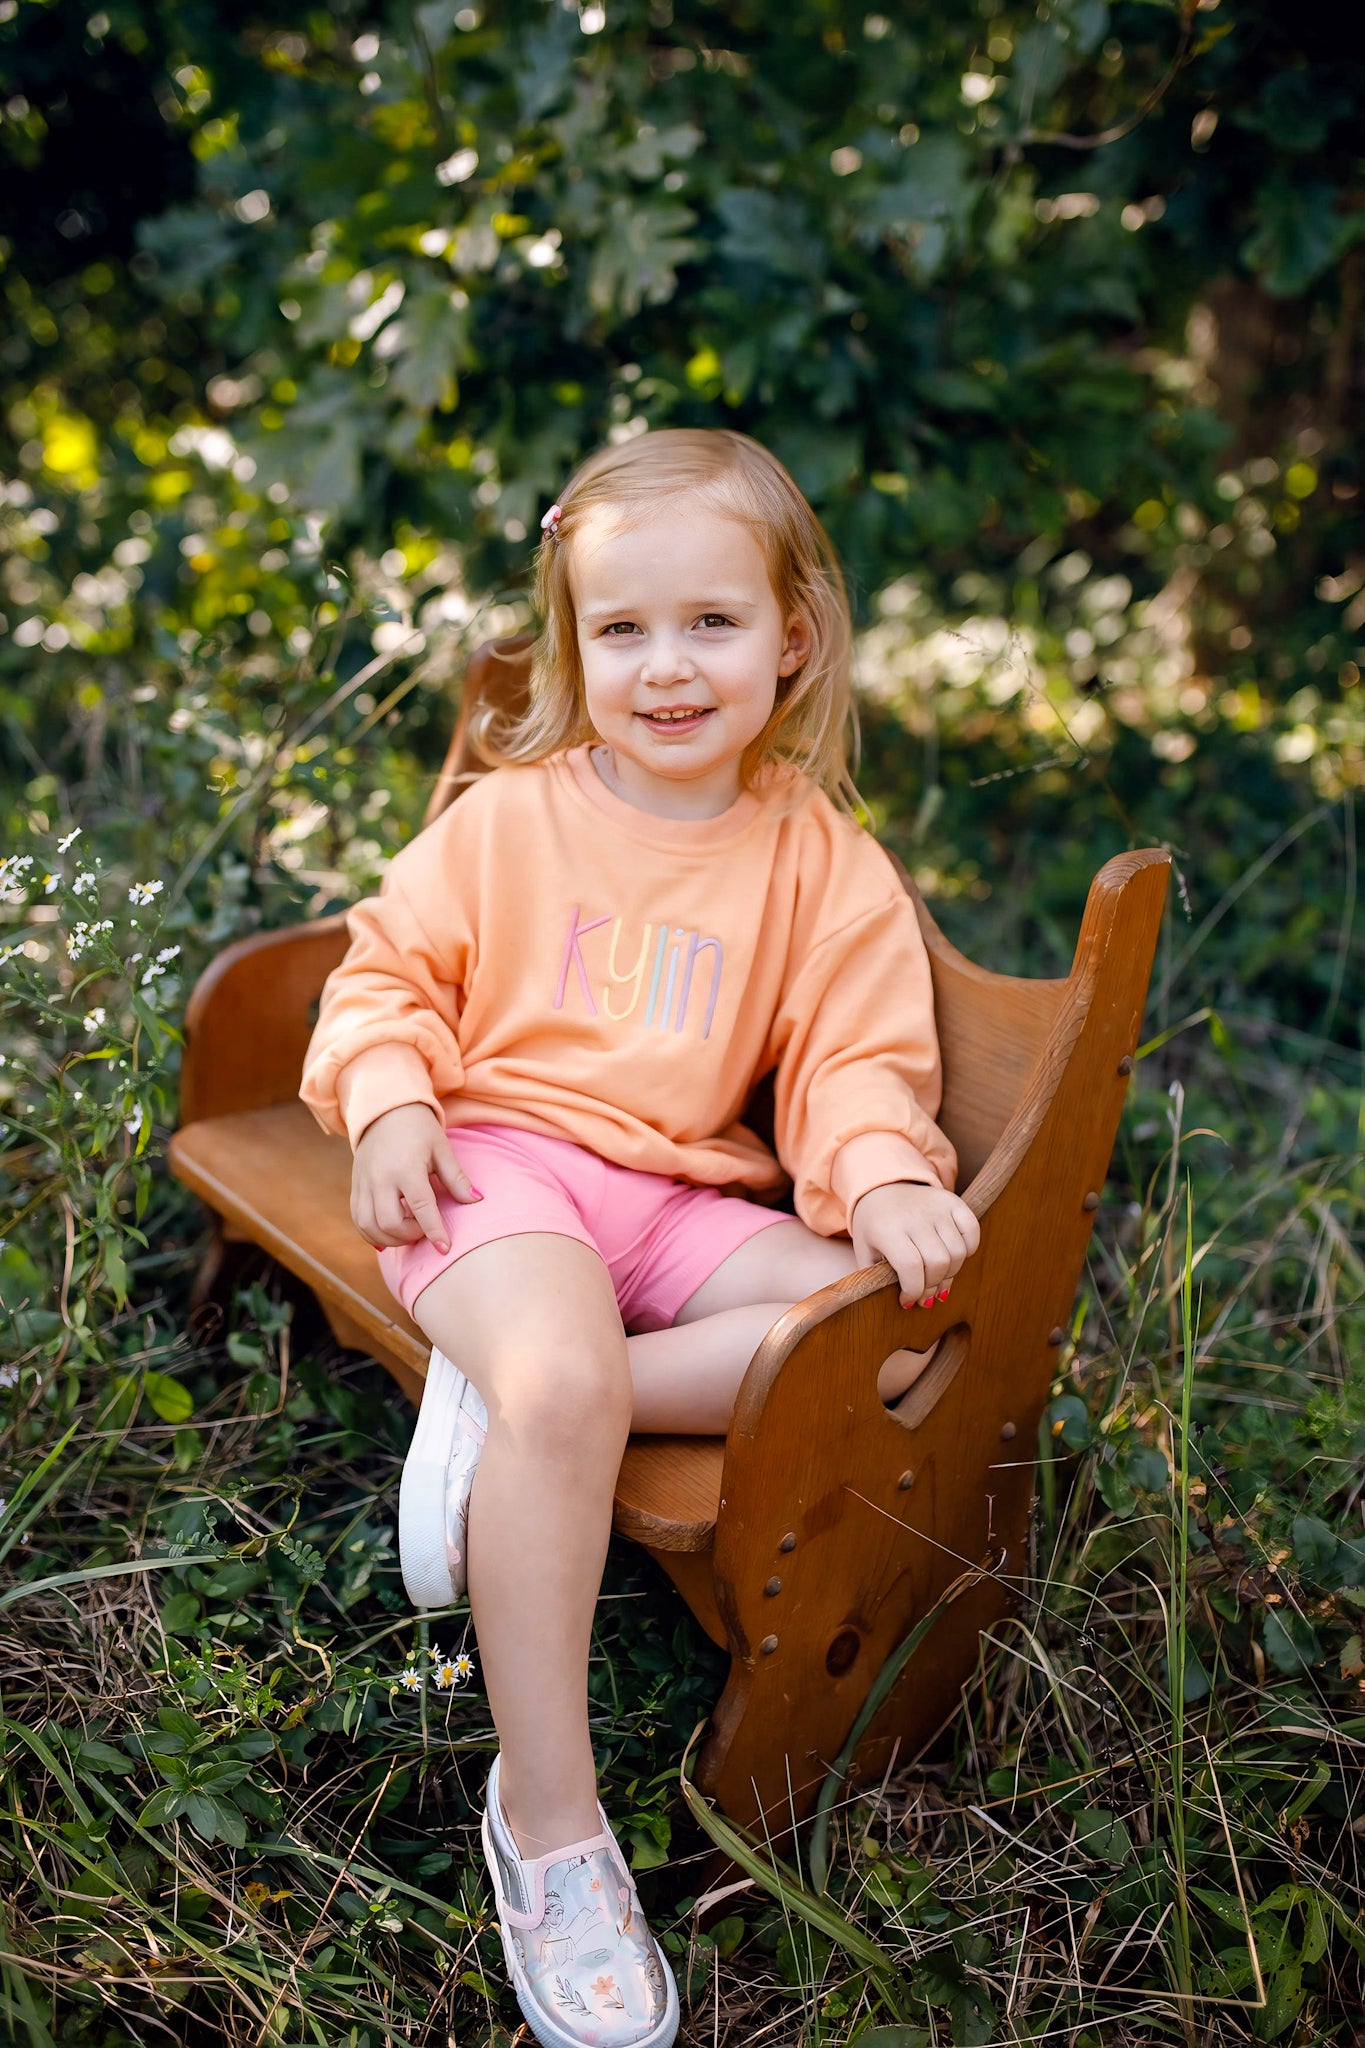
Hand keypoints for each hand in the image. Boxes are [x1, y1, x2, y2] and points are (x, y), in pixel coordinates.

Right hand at [351, 1103, 480, 1252]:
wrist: (384, 1110)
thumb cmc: (419, 1128)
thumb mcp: (441, 1148)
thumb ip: (456, 1178)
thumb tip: (477, 1201)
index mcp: (406, 1167)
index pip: (421, 1207)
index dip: (434, 1231)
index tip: (445, 1248)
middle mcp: (380, 1178)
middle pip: (390, 1223)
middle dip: (411, 1235)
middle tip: (425, 1231)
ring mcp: (364, 1183)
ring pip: (370, 1226)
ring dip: (391, 1239)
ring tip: (409, 1233)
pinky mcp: (355, 1186)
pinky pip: (358, 1220)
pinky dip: (372, 1234)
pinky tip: (388, 1237)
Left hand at [849, 1180, 979, 1307]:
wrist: (882, 1186)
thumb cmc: (874, 1227)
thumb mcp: (865, 1251)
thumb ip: (877, 1278)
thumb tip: (908, 1304)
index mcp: (887, 1229)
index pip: (910, 1267)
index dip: (913, 1291)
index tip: (908, 1301)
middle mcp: (914, 1216)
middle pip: (937, 1262)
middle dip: (933, 1286)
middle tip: (925, 1294)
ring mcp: (935, 1207)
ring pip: (958, 1251)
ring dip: (951, 1273)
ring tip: (938, 1278)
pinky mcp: (952, 1201)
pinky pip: (972, 1231)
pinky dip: (969, 1249)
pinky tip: (953, 1256)